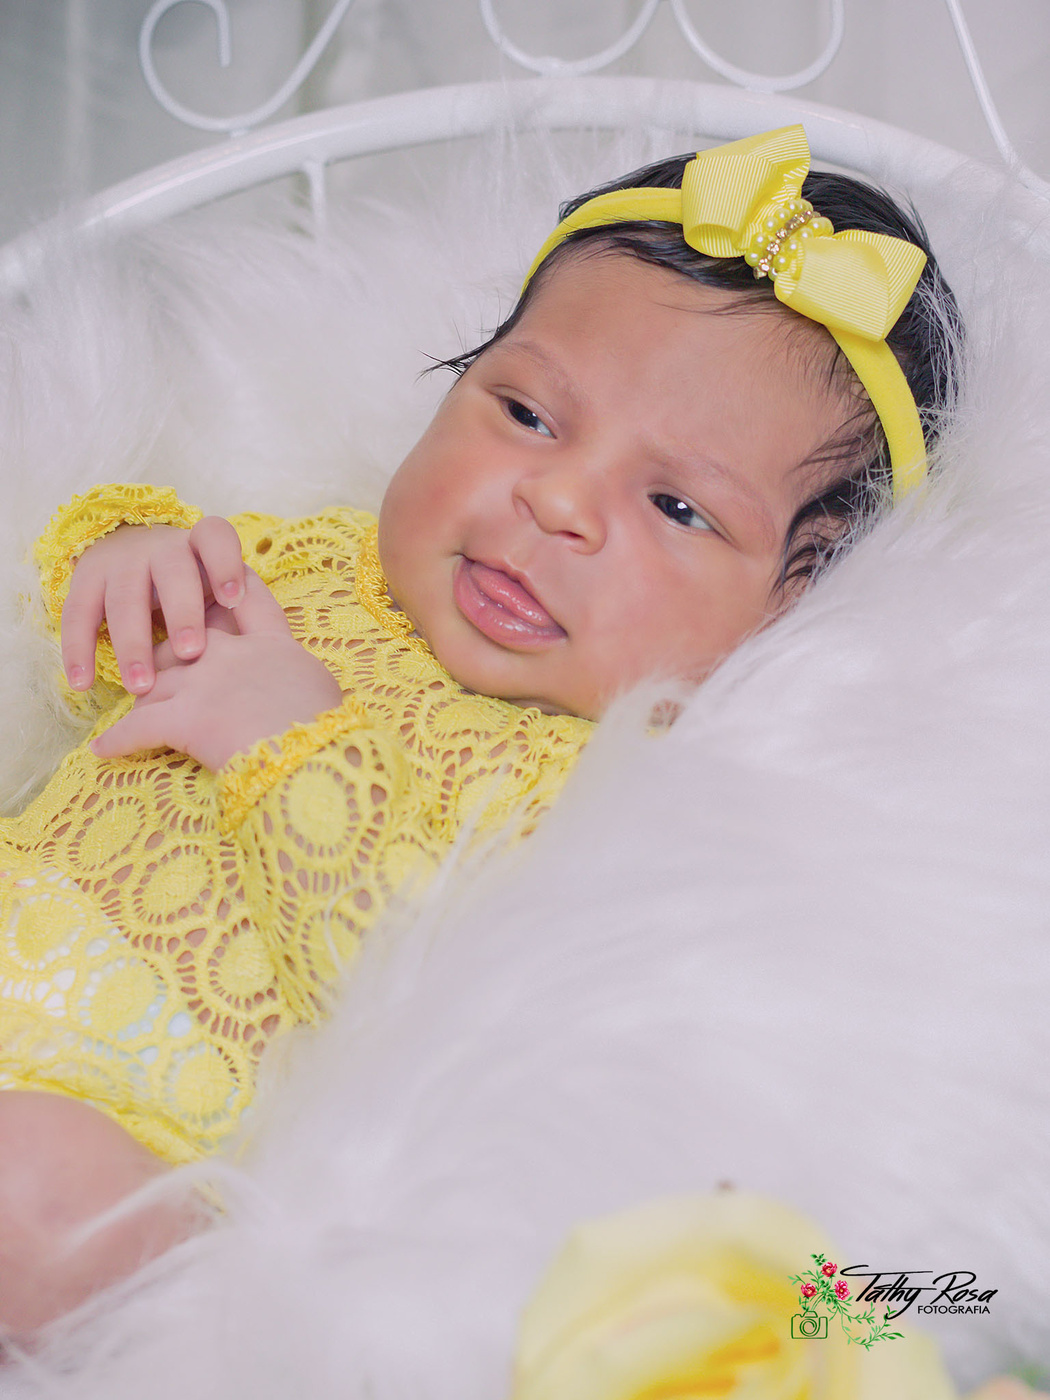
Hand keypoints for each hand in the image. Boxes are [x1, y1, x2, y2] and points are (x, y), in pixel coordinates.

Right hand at [62, 517, 246, 695]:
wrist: (131, 554)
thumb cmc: (192, 589)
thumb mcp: (216, 591)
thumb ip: (235, 615)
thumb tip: (251, 663)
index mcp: (199, 546)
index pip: (215, 538)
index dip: (226, 566)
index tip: (235, 601)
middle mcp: (161, 547)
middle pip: (173, 574)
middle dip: (182, 614)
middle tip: (190, 653)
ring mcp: (120, 561)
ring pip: (125, 599)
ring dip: (132, 644)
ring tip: (141, 687)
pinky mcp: (86, 579)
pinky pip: (78, 615)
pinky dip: (78, 651)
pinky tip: (82, 683)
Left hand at [90, 570, 343, 770]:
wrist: (310, 754)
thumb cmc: (327, 727)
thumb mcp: (321, 689)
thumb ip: (298, 677)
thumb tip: (300, 692)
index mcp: (272, 643)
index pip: (248, 599)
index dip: (231, 587)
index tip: (219, 586)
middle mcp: (229, 653)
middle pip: (183, 642)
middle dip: (168, 656)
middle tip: (158, 673)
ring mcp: (202, 683)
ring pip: (154, 682)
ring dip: (141, 700)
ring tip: (131, 715)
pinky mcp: (180, 718)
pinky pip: (136, 728)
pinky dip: (117, 740)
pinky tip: (102, 750)